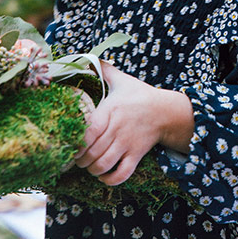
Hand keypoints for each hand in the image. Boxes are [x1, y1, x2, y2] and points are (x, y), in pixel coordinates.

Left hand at [74, 62, 193, 185]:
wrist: (166, 111)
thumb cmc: (139, 95)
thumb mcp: (122, 80)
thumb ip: (104, 69)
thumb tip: (86, 58)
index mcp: (110, 111)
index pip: (88, 131)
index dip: (76, 142)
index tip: (71, 143)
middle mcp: (117, 129)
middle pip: (92, 152)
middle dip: (80, 160)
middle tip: (77, 157)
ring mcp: (127, 144)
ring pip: (103, 165)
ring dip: (92, 170)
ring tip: (88, 166)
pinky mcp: (136, 155)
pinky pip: (122, 174)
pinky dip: (109, 179)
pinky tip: (103, 175)